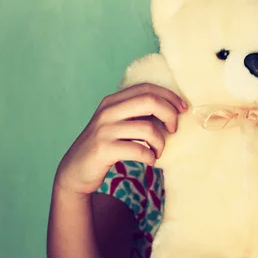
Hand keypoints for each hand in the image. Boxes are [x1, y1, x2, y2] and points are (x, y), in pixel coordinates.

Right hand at [55, 83, 186, 196]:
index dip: (169, 96)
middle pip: (150, 101)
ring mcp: (105, 130)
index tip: (182, 109)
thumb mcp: (116, 123)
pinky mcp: (104, 149)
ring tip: (157, 152)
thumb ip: (135, 113)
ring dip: (161, 143)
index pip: (147, 88)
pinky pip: (139, 150)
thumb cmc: (104, 146)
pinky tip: (149, 161)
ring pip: (148, 129)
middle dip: (170, 114)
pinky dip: (150, 157)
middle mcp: (108, 111)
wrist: (75, 170)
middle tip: (174, 129)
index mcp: (112, 101)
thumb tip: (171, 108)